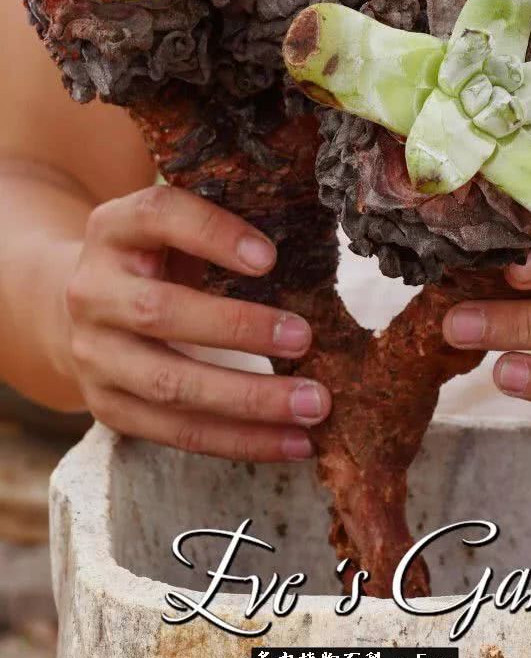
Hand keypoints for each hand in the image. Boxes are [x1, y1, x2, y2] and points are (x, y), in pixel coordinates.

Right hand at [64, 186, 330, 462]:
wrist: (91, 305)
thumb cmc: (159, 257)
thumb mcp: (176, 227)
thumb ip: (221, 226)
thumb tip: (308, 247)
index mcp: (114, 229)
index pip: (158, 216)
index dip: (212, 233)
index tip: (270, 259)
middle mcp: (93, 291)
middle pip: (159, 312)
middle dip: (238, 329)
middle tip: (305, 338)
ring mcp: (94, 355)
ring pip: (170, 384)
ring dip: (249, 400)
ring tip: (313, 404)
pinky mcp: (109, 408)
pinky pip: (178, 433)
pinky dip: (241, 440)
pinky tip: (294, 441)